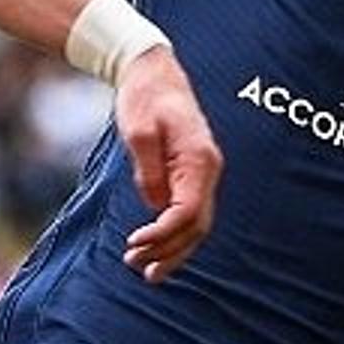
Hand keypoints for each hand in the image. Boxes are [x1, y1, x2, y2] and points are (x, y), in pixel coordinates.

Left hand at [112, 43, 219, 280]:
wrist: (153, 73)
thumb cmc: (144, 97)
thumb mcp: (138, 130)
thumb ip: (147, 170)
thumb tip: (154, 204)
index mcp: (199, 159)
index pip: (188, 211)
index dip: (163, 234)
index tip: (135, 243)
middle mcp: (208, 170)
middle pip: (196, 226)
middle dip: (168, 251)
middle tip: (136, 266)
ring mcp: (202, 174)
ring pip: (196, 225)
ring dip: (172, 250)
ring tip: (145, 271)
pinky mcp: (191, 176)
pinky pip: (188, 214)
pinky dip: (173, 236)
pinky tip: (155, 251)